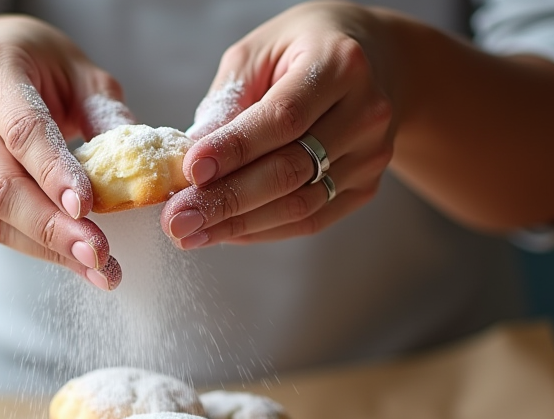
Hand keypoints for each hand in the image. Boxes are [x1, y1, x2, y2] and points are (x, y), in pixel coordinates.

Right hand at [0, 16, 135, 288]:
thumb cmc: (34, 67)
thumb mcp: (77, 72)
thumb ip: (106, 115)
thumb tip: (141, 171)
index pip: (23, 131)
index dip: (54, 174)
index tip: (88, 208)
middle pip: (0, 184)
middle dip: (52, 227)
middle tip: (99, 255)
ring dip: (46, 248)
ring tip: (97, 269)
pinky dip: (34, 248)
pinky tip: (72, 258)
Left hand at [163, 3, 395, 248]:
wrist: (376, 62)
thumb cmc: (304, 51)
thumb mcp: (259, 53)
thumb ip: (227, 103)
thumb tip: (188, 160)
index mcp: (339, 64)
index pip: (282, 118)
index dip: (234, 149)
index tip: (190, 171)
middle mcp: (365, 112)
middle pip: (290, 170)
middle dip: (226, 199)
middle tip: (177, 219)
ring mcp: (371, 155)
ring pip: (299, 204)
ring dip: (238, 224)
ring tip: (190, 233)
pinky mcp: (365, 186)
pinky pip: (310, 220)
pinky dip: (262, 230)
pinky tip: (224, 232)